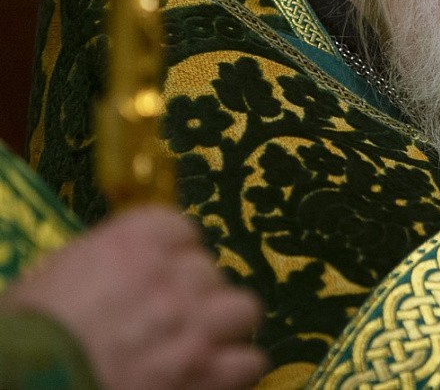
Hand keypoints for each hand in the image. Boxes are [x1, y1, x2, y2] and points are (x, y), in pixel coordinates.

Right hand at [0, 205, 266, 389]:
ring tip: (199, 342)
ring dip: (222, 325)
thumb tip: (135, 262)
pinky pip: (248, 361)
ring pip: (242, 309)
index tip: (159, 273)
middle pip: (209, 272)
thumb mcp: (61, 273)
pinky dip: (233, 368)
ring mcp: (196, 327)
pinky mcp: (207, 375)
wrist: (25, 384)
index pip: (183, 230)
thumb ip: (111, 258)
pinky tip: (212, 374)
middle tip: (168, 317)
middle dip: (191, 294)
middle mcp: (176, 276)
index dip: (171, 255)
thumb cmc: (28, 333)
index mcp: (139, 240)